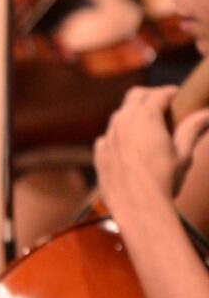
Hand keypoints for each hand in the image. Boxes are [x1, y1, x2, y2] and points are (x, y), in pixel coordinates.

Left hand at [94, 86, 208, 215]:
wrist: (137, 205)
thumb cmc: (164, 179)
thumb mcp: (184, 153)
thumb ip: (193, 129)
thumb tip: (207, 113)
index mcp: (145, 117)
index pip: (159, 94)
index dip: (170, 92)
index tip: (178, 94)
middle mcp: (123, 121)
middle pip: (135, 96)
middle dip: (150, 95)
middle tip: (164, 103)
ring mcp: (108, 136)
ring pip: (119, 115)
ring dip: (133, 114)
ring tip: (148, 125)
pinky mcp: (100, 152)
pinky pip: (108, 136)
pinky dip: (119, 135)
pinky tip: (128, 147)